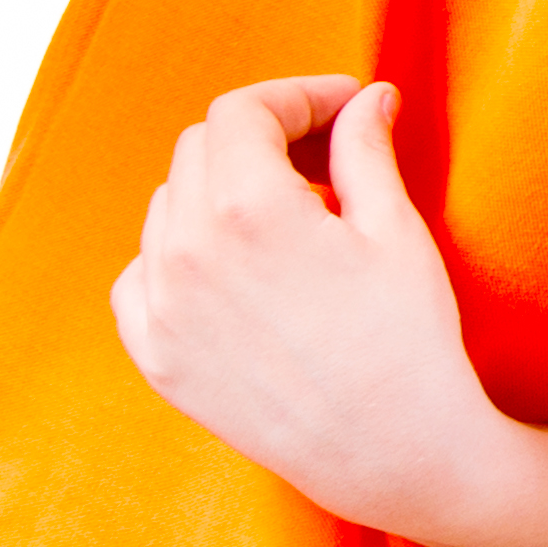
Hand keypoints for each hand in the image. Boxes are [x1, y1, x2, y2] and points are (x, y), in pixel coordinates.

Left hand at [109, 77, 511, 538]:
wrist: (388, 450)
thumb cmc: (407, 337)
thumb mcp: (396, 229)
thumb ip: (364, 149)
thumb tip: (366, 98)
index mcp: (248, 209)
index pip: (242, 111)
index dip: (297, 95)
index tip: (345, 108)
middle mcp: (187, 253)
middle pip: (199, 150)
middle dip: (262, 135)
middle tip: (326, 155)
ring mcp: (162, 310)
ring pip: (167, 207)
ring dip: (219, 189)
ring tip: (287, 214)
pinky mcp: (157, 358)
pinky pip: (140, 275)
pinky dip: (179, 253)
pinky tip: (236, 267)